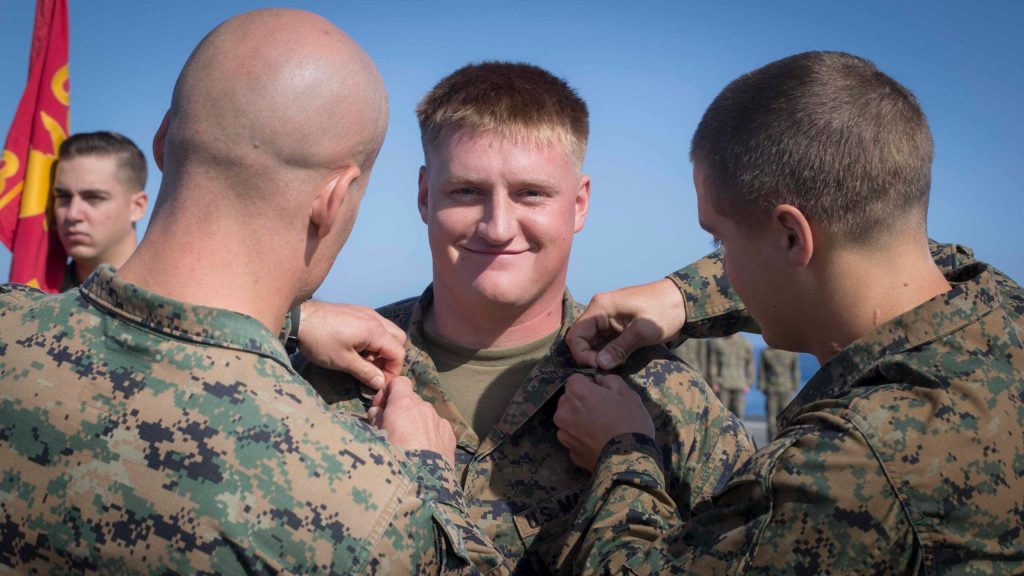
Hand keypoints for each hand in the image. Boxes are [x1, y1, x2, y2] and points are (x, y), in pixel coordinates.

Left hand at [297, 300, 405, 389]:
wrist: (298, 318)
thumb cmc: (320, 341)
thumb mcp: (343, 361)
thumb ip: (366, 372)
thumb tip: (381, 383)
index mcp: (375, 330)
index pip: (398, 352)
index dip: (393, 371)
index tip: (380, 383)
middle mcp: (375, 318)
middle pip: (398, 339)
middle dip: (391, 357)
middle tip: (376, 370)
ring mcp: (366, 312)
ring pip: (387, 331)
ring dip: (382, 348)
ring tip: (365, 360)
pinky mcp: (356, 311)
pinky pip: (375, 325)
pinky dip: (373, 339)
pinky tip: (357, 348)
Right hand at [368, 377, 455, 464]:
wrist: (419, 482)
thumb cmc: (391, 457)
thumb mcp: (374, 436)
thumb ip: (376, 418)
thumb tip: (378, 412)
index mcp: (404, 403)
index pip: (399, 382)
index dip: (389, 393)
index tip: (381, 409)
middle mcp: (424, 407)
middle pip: (412, 401)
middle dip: (402, 411)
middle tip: (393, 430)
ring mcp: (439, 421)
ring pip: (425, 415)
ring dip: (416, 423)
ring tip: (410, 445)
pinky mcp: (449, 436)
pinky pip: (437, 429)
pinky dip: (429, 435)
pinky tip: (424, 452)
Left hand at [554, 373, 654, 471]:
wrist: (629, 462)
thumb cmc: (631, 423)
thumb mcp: (629, 395)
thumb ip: (611, 381)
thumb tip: (599, 379)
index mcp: (577, 392)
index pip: (575, 379)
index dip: (589, 384)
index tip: (601, 392)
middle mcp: (564, 411)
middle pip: (568, 400)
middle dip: (581, 401)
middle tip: (601, 411)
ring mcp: (564, 433)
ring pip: (568, 420)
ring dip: (578, 420)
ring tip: (599, 429)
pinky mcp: (569, 451)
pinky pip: (573, 439)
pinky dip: (581, 438)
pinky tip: (597, 442)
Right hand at [567, 278, 685, 369]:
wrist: (682, 301)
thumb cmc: (663, 311)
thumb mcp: (642, 331)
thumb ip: (619, 348)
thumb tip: (600, 365)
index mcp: (600, 307)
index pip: (576, 335)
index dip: (582, 354)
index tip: (600, 367)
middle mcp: (598, 311)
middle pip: (581, 339)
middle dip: (590, 357)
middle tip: (607, 370)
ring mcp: (606, 318)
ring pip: (591, 342)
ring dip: (598, 356)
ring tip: (614, 366)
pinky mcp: (615, 325)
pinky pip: (602, 341)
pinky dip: (606, 353)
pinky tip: (617, 361)